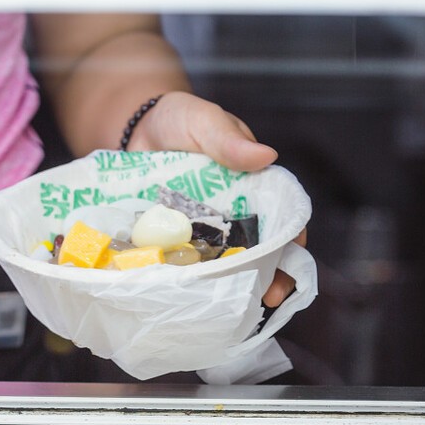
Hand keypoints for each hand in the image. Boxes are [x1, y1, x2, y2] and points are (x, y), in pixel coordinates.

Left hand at [129, 91, 304, 304]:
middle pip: (259, 252)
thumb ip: (228, 140)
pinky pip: (185, 262)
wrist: (133, 128)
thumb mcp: (204, 121)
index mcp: (253, 188)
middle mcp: (233, 214)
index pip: (282, 219)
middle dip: (267, 277)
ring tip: (229, 305)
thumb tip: (266, 155)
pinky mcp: (173, 238)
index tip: (290, 265)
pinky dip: (188, 280)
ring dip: (229, 286)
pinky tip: (187, 295)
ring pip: (223, 264)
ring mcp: (202, 230)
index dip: (291, 244)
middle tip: (266, 298)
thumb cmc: (178, 119)